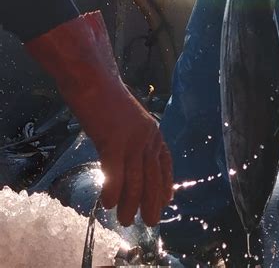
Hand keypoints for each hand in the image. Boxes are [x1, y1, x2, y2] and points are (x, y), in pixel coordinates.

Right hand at [26, 12, 173, 226]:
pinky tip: (109, 203)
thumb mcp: (124, 117)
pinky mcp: (114, 140)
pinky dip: (114, 190)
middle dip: (152, 199)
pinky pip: (116, 173)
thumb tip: (124, 155)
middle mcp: (147, 135)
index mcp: (151, 128)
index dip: (165, 181)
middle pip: (153, 174)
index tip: (167, 199)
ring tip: (127, 219)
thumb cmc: (104, 94)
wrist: (93, 76)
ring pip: (136, 179)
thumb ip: (129, 135)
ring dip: (132, 202)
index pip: (164, 160)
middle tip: (150, 220)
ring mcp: (132, 138)